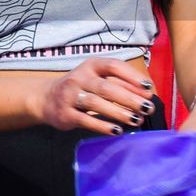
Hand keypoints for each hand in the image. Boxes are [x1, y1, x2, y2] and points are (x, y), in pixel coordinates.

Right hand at [30, 58, 155, 136]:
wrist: (46, 98)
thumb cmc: (80, 87)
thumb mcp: (97, 79)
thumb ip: (119, 83)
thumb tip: (146, 94)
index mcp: (91, 65)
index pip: (114, 66)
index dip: (132, 77)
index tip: (149, 88)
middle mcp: (80, 78)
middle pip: (107, 88)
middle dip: (129, 98)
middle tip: (147, 108)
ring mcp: (70, 96)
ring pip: (96, 104)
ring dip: (118, 113)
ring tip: (135, 120)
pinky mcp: (65, 114)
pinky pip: (86, 120)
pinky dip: (102, 126)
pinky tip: (117, 130)